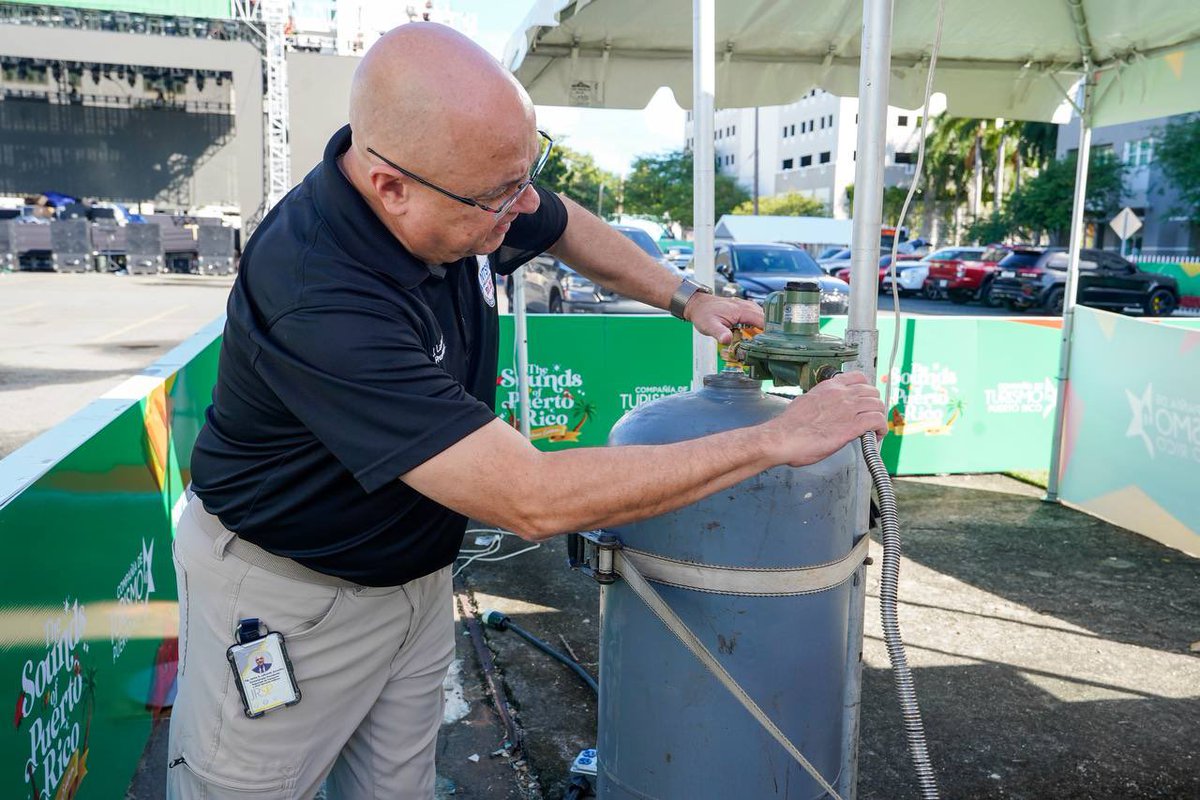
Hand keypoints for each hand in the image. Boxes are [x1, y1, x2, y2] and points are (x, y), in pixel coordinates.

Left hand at [684, 292, 764, 343]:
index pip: (763, 321)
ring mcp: (747, 307)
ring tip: (765, 344)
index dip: (770, 333)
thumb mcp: (709, 326)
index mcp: (742, 310)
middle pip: (767, 320)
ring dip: (766, 330)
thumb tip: (727, 340)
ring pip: (764, 319)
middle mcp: (747, 306)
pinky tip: (757, 337)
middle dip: (771, 333)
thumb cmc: (703, 314)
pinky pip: (758, 318)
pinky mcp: (746, 310)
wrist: (698, 305)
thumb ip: (719, 333)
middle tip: (770, 348)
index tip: (773, 344)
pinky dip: (760, 327)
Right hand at [765, 372, 886, 467]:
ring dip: (879, 417)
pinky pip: (878, 421)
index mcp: (829, 387)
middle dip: (875, 405)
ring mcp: (848, 408)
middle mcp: (841, 394)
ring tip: (875, 429)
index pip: (859, 378)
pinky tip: (877, 436)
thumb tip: (823, 408)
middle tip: (871, 417)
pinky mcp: (852, 426)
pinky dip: (882, 429)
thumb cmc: (789, 426)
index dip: (867, 390)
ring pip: (878, 406)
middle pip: (872, 392)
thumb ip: (820, 402)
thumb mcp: (805, 402)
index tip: (865, 400)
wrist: (782, 438)